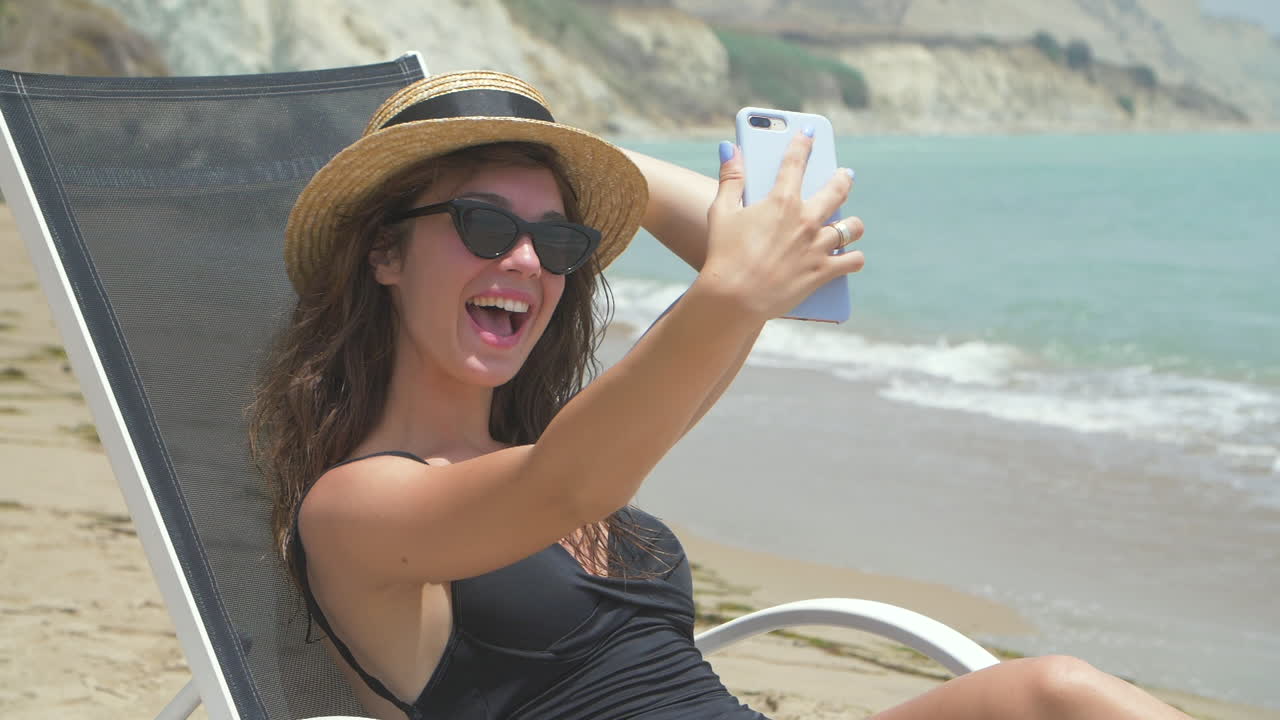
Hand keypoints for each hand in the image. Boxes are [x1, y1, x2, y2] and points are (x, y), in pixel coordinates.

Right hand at [698, 133, 864, 322]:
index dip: (803, 143)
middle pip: (836, 190)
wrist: (734, 298)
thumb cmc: (724, 254)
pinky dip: (852, 258)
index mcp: (781, 201)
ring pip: (851, 227)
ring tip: (850, 224)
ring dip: (851, 224)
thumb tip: (729, 148)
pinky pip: (853, 260)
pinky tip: (851, 257)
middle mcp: (806, 220)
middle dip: (842, 178)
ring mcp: (818, 246)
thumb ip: (730, 178)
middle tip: (845, 175)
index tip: (810, 132)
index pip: (796, 162)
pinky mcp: (823, 272)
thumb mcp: (722, 212)